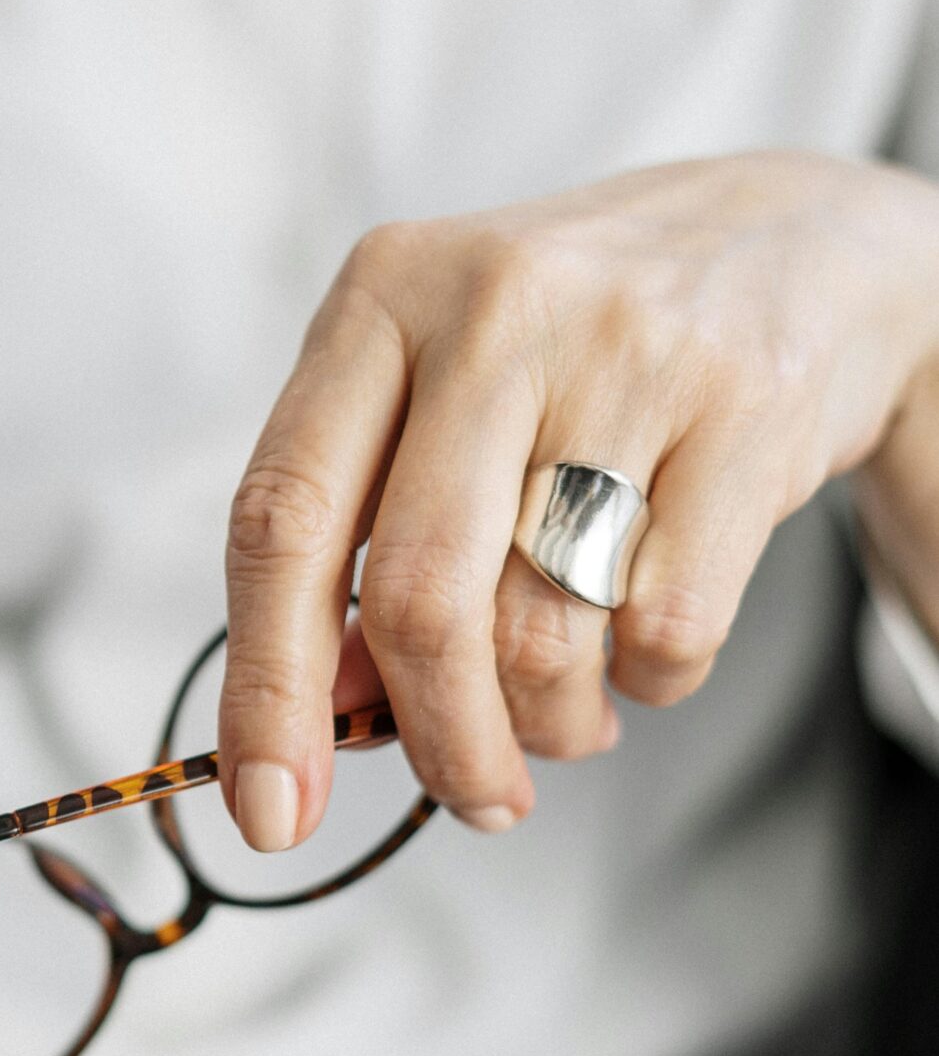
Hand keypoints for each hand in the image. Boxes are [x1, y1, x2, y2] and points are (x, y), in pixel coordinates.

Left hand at [219, 152, 938, 841]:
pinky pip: (665, 631)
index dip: (265, 690)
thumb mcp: (440, 397)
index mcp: (380, 297)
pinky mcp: (743, 406)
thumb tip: (326, 716)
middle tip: (475, 801)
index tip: (270, 814)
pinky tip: (643, 648)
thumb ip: (364, 536)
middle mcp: (491, 309)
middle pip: (418, 600)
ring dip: (547, 724)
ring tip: (568, 716)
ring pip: (542, 631)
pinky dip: (648, 685)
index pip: (281, 520)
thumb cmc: (572, 352)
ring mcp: (625, 350)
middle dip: (439, 742)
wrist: (790, 240)